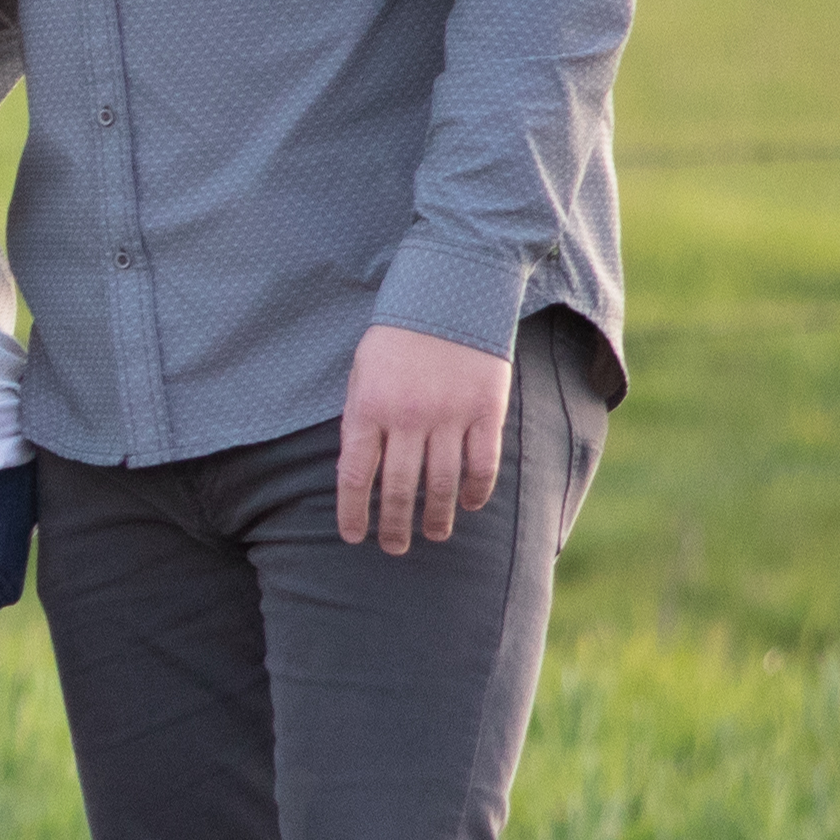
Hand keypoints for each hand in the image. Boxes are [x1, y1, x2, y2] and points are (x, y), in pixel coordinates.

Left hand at [331, 326, 515, 557]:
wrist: (450, 291)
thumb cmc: (396, 337)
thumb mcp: (361, 372)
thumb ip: (361, 419)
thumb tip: (361, 472)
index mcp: (368, 407)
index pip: (356, 475)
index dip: (353, 512)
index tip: (354, 536)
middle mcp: (408, 417)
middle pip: (400, 488)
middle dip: (395, 525)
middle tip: (394, 548)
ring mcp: (450, 416)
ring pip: (443, 483)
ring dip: (437, 517)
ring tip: (434, 535)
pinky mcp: (486, 411)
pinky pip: (482, 464)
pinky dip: (476, 490)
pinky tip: (469, 505)